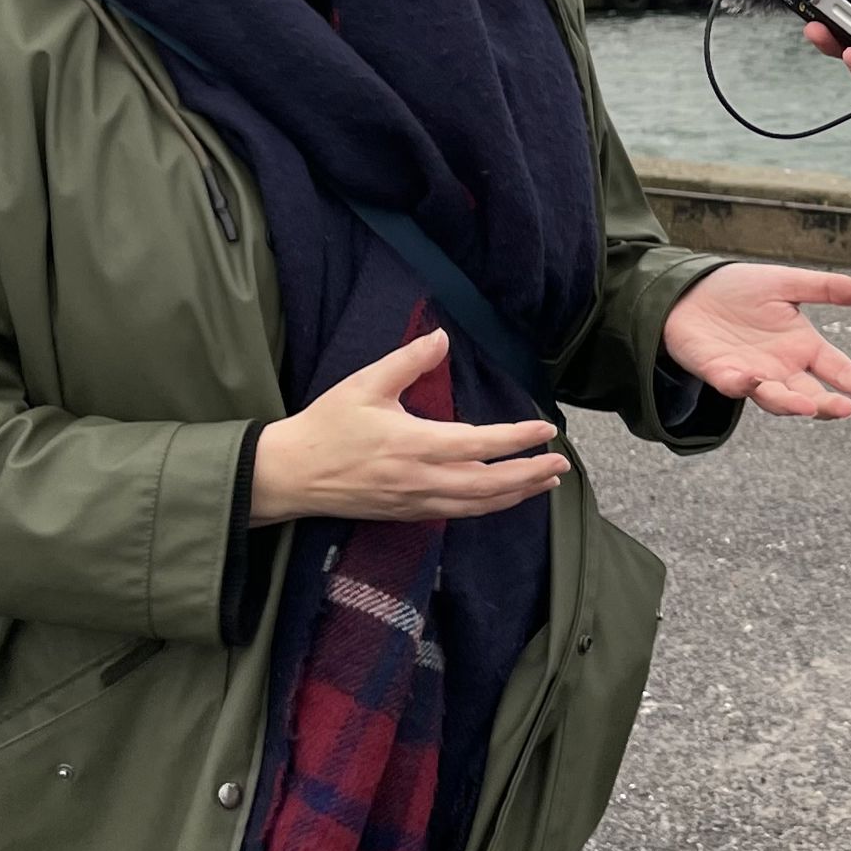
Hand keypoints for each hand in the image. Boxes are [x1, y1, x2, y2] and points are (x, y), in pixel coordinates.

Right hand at [251, 331, 566, 524]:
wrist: (289, 475)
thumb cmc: (327, 425)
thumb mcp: (365, 384)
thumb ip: (408, 361)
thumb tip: (441, 336)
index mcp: (413, 443)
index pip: (479, 443)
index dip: (517, 438)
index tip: (545, 428)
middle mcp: (420, 478)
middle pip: (489, 483)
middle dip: (529, 474)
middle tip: (560, 464)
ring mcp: (414, 501)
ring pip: (477, 505)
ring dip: (516, 494)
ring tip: (546, 483)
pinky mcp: (407, 514)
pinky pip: (458, 514)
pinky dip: (488, 506)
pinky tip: (505, 497)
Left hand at [660, 264, 850, 419]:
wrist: (692, 292)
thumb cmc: (741, 289)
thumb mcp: (785, 283)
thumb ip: (821, 288)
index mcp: (802, 347)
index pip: (836, 368)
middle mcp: (782, 368)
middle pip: (811, 395)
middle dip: (828, 404)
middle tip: (845, 408)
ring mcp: (753, 375)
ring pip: (776, 398)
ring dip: (790, 403)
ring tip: (807, 406)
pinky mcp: (721, 374)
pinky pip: (734, 385)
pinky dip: (743, 385)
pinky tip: (753, 380)